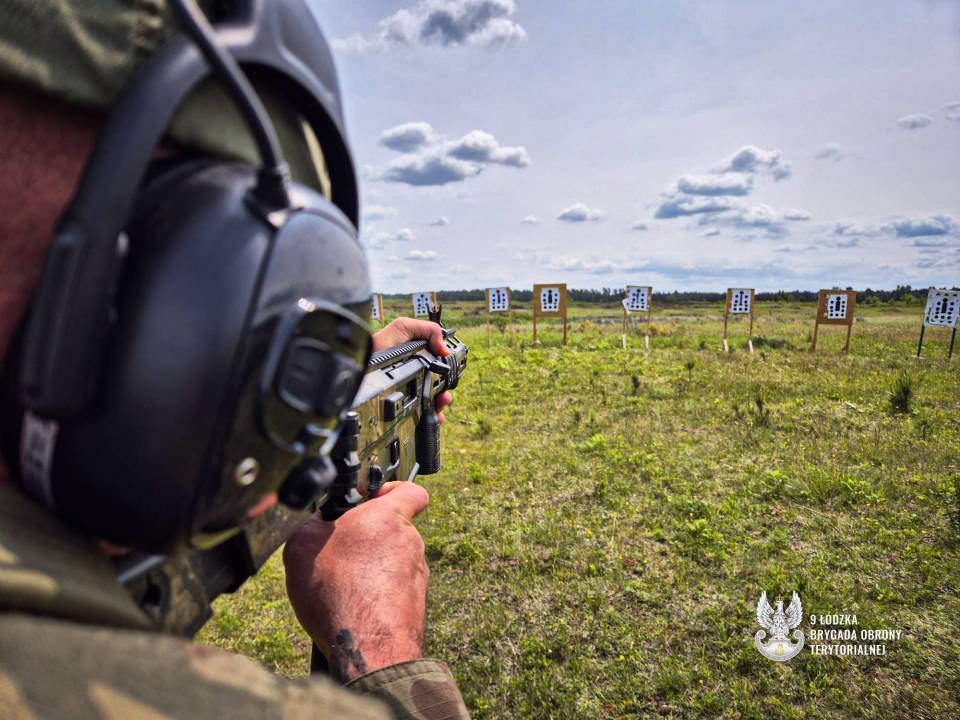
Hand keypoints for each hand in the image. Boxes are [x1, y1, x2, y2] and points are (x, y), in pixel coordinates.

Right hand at [283, 482, 429, 681]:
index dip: (389, 490)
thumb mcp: (302, 545)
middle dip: (367, 534)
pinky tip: (351, 605)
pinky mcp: (414, 601)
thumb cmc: (339, 593)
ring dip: (369, 565)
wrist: (368, 648)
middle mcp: (409, 541)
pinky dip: (374, 591)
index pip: (410, 489)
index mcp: (388, 517)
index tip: (367, 499)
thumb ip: (313, 522)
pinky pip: (391, 586)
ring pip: (391, 558)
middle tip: (339, 548)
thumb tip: (318, 521)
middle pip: (392, 526)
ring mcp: (416, 573)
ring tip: (341, 583)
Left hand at [372, 317, 452, 422]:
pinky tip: (436, 417)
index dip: (448, 371)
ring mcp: (410, 390)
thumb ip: (428, 331)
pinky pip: (422, 413)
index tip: (451, 376)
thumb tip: (445, 350)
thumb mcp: (404, 327)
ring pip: (433, 400)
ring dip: (442, 403)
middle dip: (446, 391)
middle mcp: (416, 374)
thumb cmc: (378, 344)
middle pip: (439, 386)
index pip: (440, 366)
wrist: (359, 366)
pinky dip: (433, 417)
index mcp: (419, 357)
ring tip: (441, 403)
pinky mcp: (404, 404)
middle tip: (445, 395)